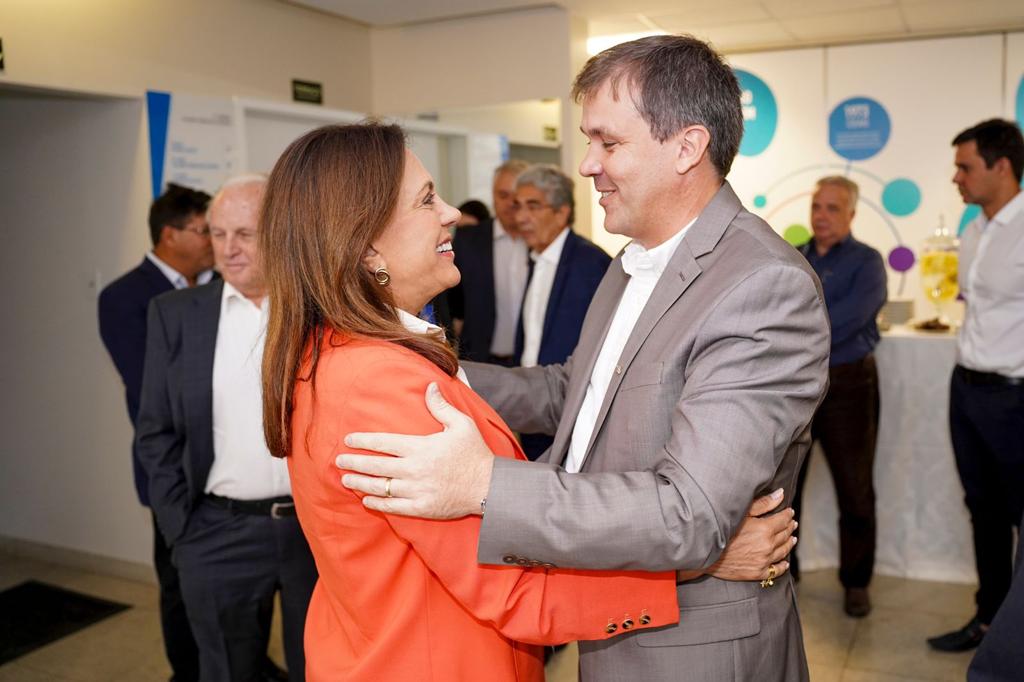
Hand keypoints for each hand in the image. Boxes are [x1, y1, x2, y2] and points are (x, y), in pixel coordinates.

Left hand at [335, 382, 494, 518]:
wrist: (490, 487)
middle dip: (354, 463)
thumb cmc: (474, 454)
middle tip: (339, 461)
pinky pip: (393, 507)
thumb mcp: (461, 424)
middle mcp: (414, 469)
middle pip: (375, 466)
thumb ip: (441, 406)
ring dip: (359, 483)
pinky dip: (376, 503)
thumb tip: (429, 386)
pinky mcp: (421, 508)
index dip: (363, 441)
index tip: (348, 440)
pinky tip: (366, 499)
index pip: (383, 443)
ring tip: (346, 480)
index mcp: (420, 447)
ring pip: (380, 487)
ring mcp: (416, 490)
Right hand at [676, 489, 795, 582]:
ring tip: (792, 539)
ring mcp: (764, 561)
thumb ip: (763, 503)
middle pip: (785, 535)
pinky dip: (782, 565)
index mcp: (765, 529)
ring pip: (783, 551)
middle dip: (789, 527)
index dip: (788, 515)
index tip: (789, 512)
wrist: (706, 552)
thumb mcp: (742, 512)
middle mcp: (767, 546)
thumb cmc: (721, 529)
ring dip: (789, 544)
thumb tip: (781, 494)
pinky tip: (784, 562)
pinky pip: (776, 570)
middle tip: (792, 523)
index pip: (783, 520)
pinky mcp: (758, 573)